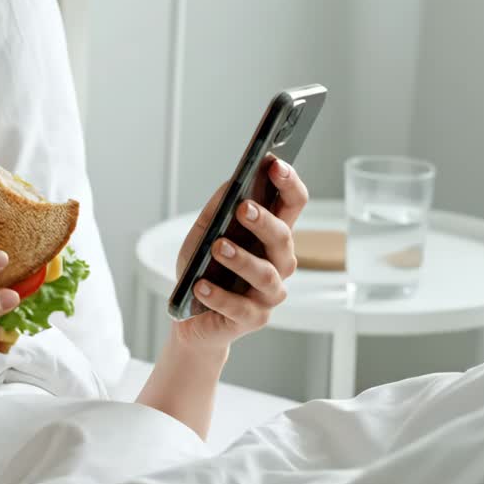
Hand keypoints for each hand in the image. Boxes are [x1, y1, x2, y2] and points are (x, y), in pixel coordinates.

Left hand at [171, 158, 308, 352]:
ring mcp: (269, 293)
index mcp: (271, 236)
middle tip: (243, 208)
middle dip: (264, 221)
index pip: (292, 204)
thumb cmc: (203, 270)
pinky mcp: (254, 318)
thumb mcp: (204, 233)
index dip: (289, 183)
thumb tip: (233, 183)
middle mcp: (278, 263)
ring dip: (241, 259)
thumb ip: (218, 209)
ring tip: (217, 247)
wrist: (190, 317)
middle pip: (283, 237)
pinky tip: (200, 286)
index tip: (275, 164)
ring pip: (266, 274)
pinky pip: (239, 307)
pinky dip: (218, 295)